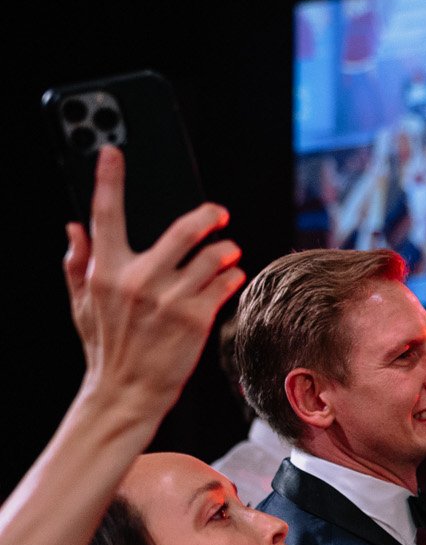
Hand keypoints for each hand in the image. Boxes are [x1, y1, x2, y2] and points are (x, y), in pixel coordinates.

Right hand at [63, 146, 243, 416]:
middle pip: (181, 229)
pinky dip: (233, 276)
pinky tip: (231, 277)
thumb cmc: (107, 348)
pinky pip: (225, 283)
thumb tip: (73, 228)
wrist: (127, 393)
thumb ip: (77, 263)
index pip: (104, 215)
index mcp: (104, 271)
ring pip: (213, 256)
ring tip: (227, 253)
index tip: (112, 152)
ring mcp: (169, 299)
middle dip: (207, 215)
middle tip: (217, 212)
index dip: (107, 179)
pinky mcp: (196, 318)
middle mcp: (136, 280)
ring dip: (226, 250)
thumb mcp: (82, 305)